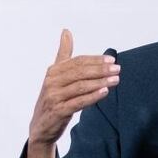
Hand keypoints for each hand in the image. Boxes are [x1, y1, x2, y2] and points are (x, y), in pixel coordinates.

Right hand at [28, 29, 119, 148]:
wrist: (41, 126)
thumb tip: (66, 31)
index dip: (95, 60)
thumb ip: (64, 54)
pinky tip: (105, 92)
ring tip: (115, 80)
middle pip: (80, 72)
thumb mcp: (57, 75)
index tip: (111, 59)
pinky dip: (92, 96)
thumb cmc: (53, 98)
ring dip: (100, 82)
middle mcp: (52, 82)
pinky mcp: (58, 111)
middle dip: (100, 70)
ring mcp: (54, 96)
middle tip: (117, 68)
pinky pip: (78, 102)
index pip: (77, 62)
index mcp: (53, 71)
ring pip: (81, 86)